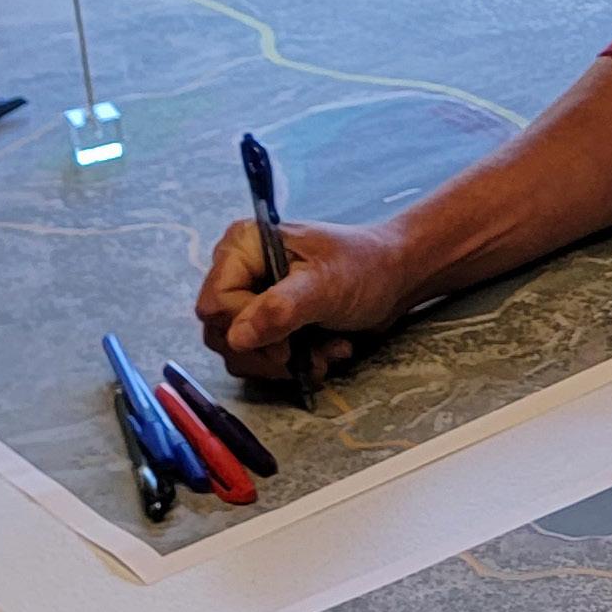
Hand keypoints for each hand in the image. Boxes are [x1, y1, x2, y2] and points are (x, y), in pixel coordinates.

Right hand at [196, 216, 426, 388]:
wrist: (396, 278)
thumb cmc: (365, 267)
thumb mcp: (325, 286)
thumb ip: (280, 310)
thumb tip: (237, 337)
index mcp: (243, 247)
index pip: (215, 304)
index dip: (245, 329)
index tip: (284, 341)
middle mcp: (240, 272)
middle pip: (222, 333)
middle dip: (268, 353)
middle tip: (306, 353)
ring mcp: (252, 299)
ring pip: (241, 353)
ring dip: (285, 363)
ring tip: (325, 350)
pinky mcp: (268, 323)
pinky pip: (262, 359)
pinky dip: (294, 365)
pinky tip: (325, 351)